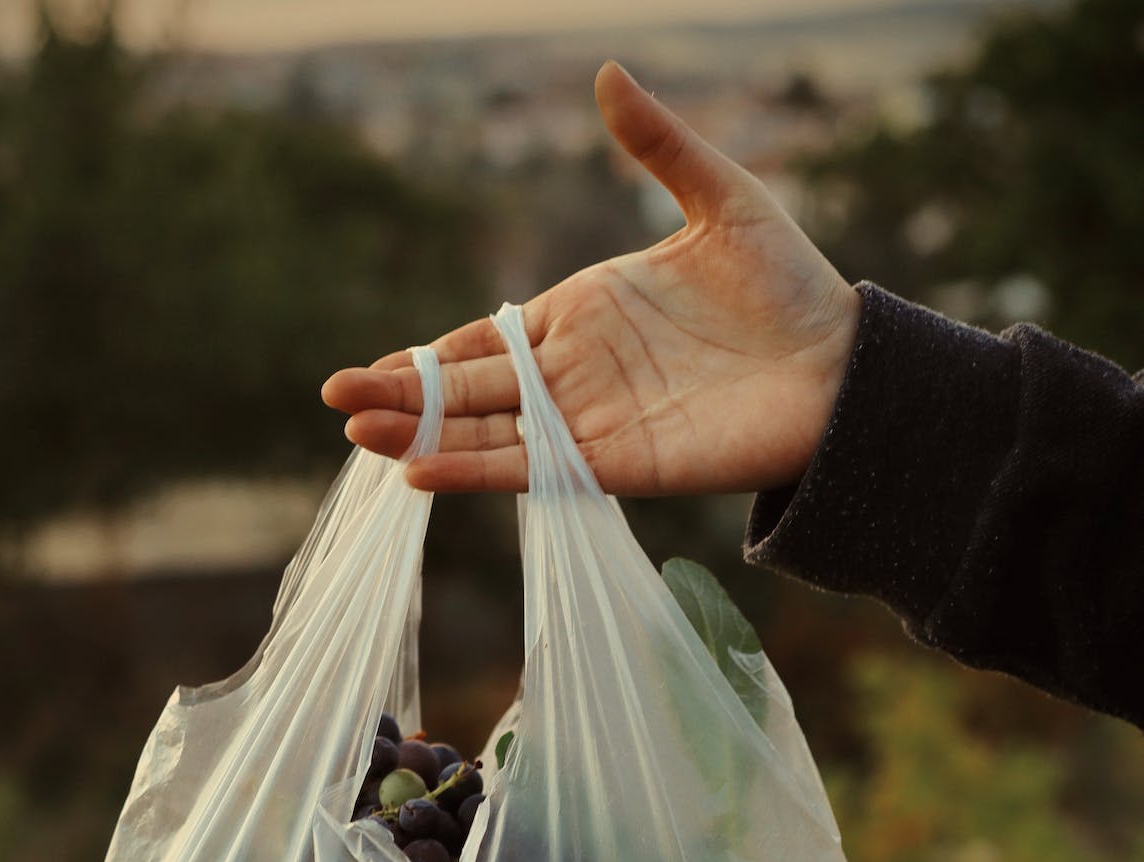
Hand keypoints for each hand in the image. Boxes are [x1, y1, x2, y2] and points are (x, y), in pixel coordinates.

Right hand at [321, 61, 859, 498]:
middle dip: (400, 397)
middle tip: (334, 401)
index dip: (425, 357)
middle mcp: (575, 375)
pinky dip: (479, 471)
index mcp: (583, 314)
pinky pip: (535, 472)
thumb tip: (607, 75)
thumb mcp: (721, 197)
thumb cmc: (788, 284)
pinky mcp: (617, 465)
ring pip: (488, 434)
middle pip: (469, 391)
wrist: (841, 367)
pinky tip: (423, 469)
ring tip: (359, 437)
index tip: (369, 370)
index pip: (483, 343)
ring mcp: (591, 423)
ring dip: (422, 435)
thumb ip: (657, 146)